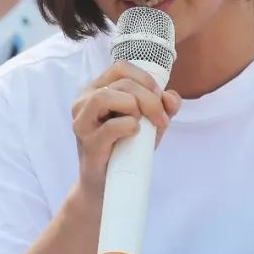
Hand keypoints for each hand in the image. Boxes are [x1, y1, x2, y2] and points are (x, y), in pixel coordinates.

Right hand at [70, 60, 180, 203]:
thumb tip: (171, 97)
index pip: (121, 67)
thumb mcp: (150, 123)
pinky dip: (129, 127)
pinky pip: (110, 126)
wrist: (107, 186)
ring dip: (135, 107)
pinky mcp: (88, 144)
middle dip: (150, 99)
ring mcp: (82, 122)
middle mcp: (84, 102)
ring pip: (105, 96)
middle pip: (121, 83)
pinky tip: (135, 134)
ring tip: (142, 125)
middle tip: (161, 120)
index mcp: (96, 89)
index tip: (159, 98)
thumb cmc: (126, 149)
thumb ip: (163, 107)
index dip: (145, 79)